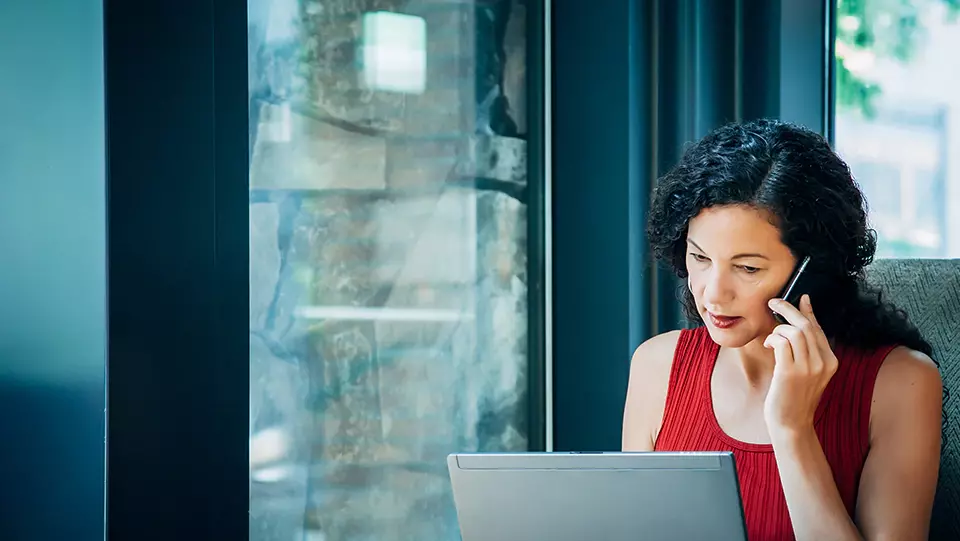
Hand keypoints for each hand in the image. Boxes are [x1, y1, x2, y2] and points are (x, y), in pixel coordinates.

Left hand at [763, 294, 837, 434]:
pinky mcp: (791, 372)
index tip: (799, 298)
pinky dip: (772, 338)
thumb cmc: (794, 396)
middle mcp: (823, 363)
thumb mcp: (807, 371)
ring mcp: (808, 368)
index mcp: (831, 361)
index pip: (818, 328)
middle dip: (788, 309)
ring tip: (771, 338)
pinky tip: (768, 344)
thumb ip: (807, 349)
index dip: (808, 311)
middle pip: (806, 325)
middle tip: (773, 303)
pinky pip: (781, 342)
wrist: (791, 424)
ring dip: (777, 329)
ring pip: (794, 331)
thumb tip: (801, 322)